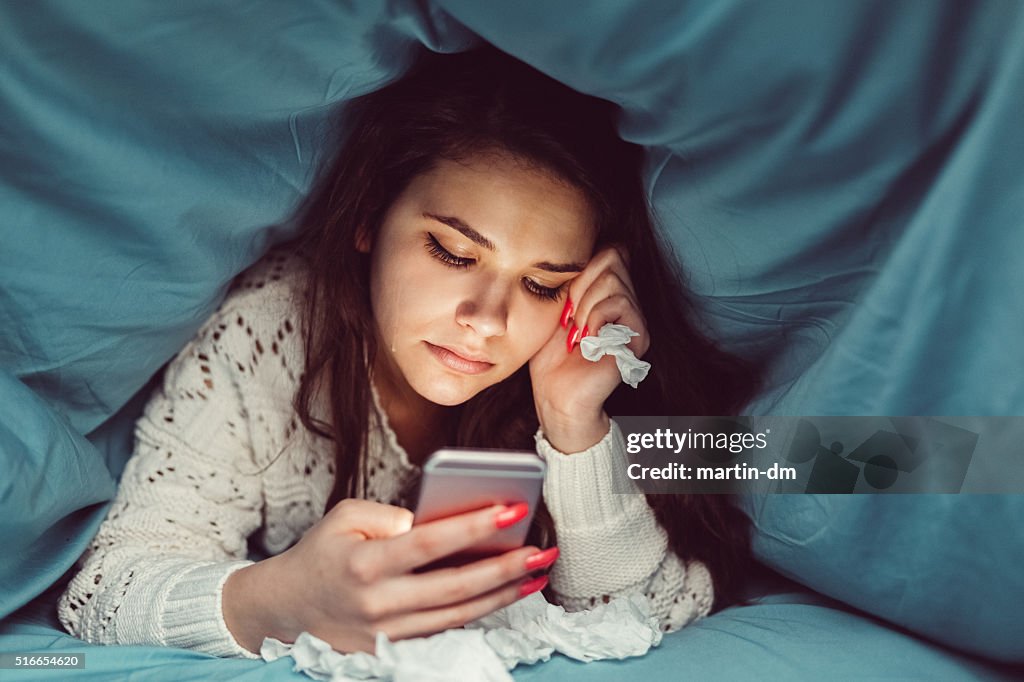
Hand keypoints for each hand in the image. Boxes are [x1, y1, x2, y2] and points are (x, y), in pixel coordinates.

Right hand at [223, 499, 556, 653]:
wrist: (288, 607)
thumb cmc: (322, 553)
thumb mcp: (344, 517)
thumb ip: (388, 514)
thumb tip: (431, 521)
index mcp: (366, 563)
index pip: (431, 543)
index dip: (474, 527)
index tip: (512, 510)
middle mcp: (379, 602)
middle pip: (455, 586)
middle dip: (505, 568)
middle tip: (542, 551)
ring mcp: (388, 632)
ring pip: (458, 614)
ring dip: (503, 595)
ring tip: (536, 573)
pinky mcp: (395, 648)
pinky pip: (446, 628)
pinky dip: (480, 611)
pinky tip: (506, 593)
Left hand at [528, 245, 648, 452]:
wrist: (556, 394)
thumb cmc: (551, 354)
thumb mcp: (557, 304)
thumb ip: (574, 277)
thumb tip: (584, 246)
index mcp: (610, 292)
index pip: (610, 249)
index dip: (583, 265)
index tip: (565, 299)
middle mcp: (628, 302)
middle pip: (613, 256)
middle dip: (581, 283)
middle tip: (569, 316)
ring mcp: (636, 319)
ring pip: (613, 279)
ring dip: (584, 305)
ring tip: (577, 331)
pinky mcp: (638, 337)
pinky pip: (619, 303)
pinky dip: (595, 317)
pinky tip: (587, 339)